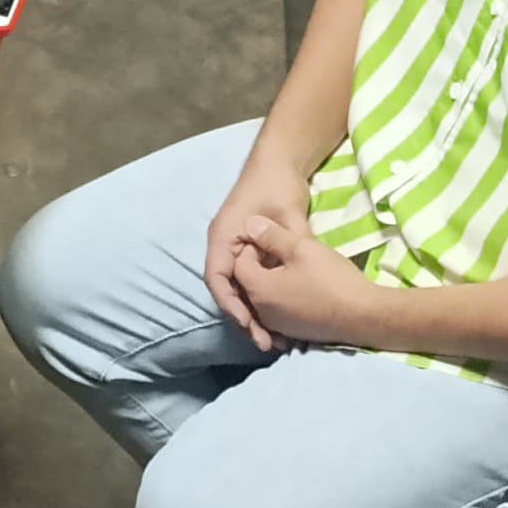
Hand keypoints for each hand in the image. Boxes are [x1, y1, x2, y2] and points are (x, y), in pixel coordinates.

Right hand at [201, 155, 319, 349]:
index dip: (232, 304)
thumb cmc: (277, 185)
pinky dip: (263, 300)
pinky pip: (252, 282)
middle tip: (265, 343)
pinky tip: (279, 318)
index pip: (218, 278)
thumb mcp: (288, 215)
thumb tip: (289, 269)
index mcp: (224, 236)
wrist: (280, 164)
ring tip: (275, 339)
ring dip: (255, 312)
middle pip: (228, 290)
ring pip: (240, 289)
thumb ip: (286, 242)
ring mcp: (237, 250)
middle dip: (245, 317)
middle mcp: (225, 246)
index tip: (249, 325)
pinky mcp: (250, 254)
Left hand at [224, 221, 386, 347]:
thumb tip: (250, 224)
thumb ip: (272, 236)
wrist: (364, 315)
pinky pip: (276, 312)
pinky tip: (297, 287)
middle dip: (258, 265)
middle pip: (247, 283)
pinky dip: (280, 298)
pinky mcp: (293, 333)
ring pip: (261, 298)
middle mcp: (262, 312)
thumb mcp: (302, 248)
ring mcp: (277, 325)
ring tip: (290, 267)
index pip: (238, 264)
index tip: (273, 238)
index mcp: (258, 290)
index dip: (253, 247)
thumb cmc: (331, 279)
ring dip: (269, 282)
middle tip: (281, 251)